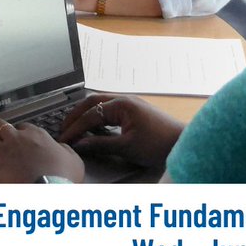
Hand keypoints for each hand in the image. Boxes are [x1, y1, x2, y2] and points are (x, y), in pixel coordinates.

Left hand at [0, 119, 84, 182]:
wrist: (50, 192)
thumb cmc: (64, 176)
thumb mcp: (73, 159)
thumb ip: (64, 150)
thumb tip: (60, 149)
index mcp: (36, 134)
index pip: (22, 126)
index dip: (21, 132)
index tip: (22, 138)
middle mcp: (17, 140)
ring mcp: (4, 154)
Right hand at [58, 94, 182, 169]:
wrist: (183, 142)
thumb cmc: (158, 144)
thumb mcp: (126, 147)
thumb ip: (100, 144)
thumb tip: (79, 144)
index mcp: (121, 104)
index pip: (90, 115)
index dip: (74, 128)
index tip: (63, 140)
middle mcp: (124, 98)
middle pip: (91, 102)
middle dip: (74, 116)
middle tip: (62, 130)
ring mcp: (130, 102)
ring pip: (99, 103)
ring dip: (85, 114)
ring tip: (73, 127)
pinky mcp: (134, 110)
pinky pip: (108, 108)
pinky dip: (96, 116)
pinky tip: (93, 127)